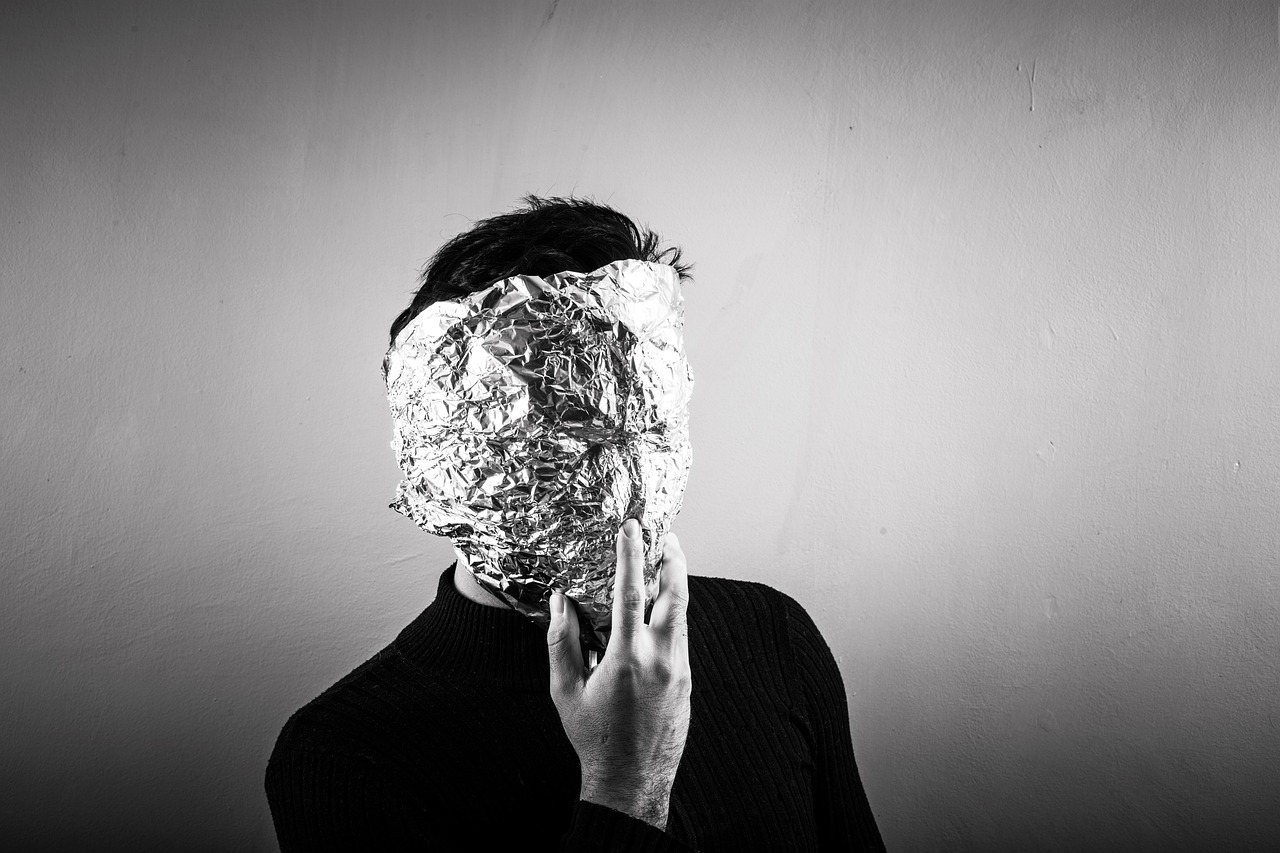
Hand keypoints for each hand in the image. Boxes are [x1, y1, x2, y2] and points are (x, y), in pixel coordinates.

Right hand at [547, 519, 691, 830]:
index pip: (632, 592)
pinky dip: (672, 615)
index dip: (632, 555)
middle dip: (672, 560)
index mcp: (627, 657)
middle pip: (676, 594)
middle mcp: (660, 658)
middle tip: (665, 536)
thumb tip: (559, 602)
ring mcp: (678, 669)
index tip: (631, 528)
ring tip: (663, 564)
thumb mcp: (565, 691)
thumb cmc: (594, 738)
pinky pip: (681, 636)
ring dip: (674, 585)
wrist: (632, 781)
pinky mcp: (687, 680)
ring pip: (682, 614)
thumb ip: (561, 642)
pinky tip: (659, 610)